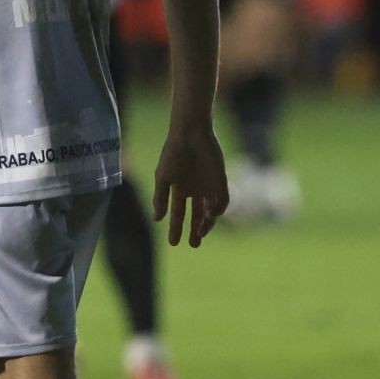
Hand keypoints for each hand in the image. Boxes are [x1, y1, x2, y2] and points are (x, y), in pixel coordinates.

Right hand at [152, 125, 229, 247]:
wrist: (190, 134)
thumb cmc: (173, 153)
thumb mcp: (163, 178)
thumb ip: (160, 198)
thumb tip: (157, 219)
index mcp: (180, 189)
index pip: (178, 214)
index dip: (176, 228)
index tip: (173, 243)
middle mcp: (195, 190)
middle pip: (197, 216)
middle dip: (195, 231)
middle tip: (193, 244)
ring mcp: (209, 186)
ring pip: (211, 212)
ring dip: (207, 224)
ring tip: (201, 231)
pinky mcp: (221, 180)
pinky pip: (223, 200)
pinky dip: (218, 210)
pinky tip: (211, 215)